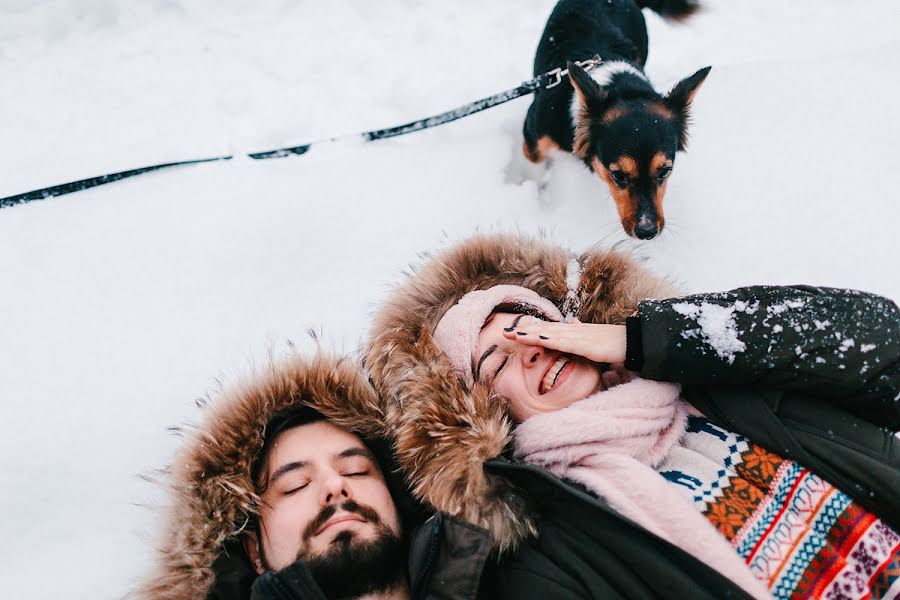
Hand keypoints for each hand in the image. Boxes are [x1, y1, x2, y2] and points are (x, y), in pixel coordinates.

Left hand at [502, 317, 627, 364]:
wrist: (634, 342)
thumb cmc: (614, 342)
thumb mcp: (594, 337)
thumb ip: (581, 331)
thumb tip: (572, 321)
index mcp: (574, 331)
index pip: (548, 330)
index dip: (530, 330)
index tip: (513, 331)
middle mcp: (574, 331)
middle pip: (544, 330)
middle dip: (524, 331)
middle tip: (504, 333)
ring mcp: (580, 336)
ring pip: (551, 334)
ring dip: (532, 334)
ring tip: (515, 335)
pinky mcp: (587, 344)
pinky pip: (566, 343)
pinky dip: (552, 340)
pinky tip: (540, 339)